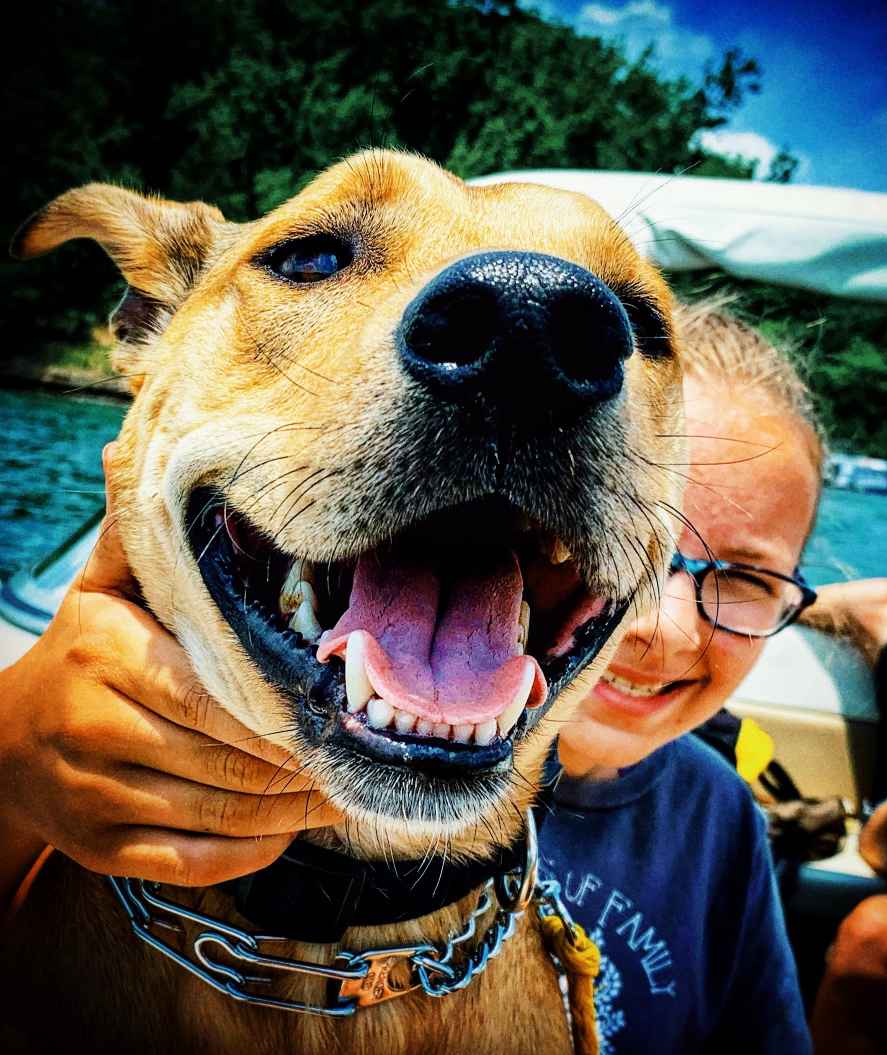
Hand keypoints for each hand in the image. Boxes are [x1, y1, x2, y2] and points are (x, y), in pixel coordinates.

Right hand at [0, 445, 343, 895]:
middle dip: (303, 760)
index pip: (212, 693)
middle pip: (228, 757)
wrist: (3, 748)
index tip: (338, 707)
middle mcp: (93, 729)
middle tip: (360, 751)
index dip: (283, 710)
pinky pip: (194, 862)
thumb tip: (144, 458)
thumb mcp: (103, 591)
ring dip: (296, 807)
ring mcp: (94, 798)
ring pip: (221, 813)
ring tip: (346, 788)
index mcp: (105, 655)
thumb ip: (140, 541)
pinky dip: (255, 850)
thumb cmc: (84, 656)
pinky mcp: (102, 849)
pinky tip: (296, 825)